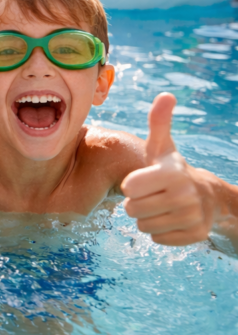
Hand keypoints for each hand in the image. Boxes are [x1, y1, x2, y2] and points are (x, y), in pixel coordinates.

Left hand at [122, 93, 214, 245]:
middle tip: (152, 194)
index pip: (129, 188)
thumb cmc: (170, 169)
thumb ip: (158, 122)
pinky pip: (158, 239)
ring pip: (144, 227)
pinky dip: (160, 232)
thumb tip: (166, 95)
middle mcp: (185, 195)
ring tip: (160, 206)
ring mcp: (192, 217)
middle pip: (133, 210)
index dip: (131, 185)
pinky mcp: (196, 235)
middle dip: (136, 203)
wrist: (205, 196)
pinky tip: (170, 219)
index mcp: (171, 173)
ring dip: (147, 218)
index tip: (143, 179)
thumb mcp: (162, 147)